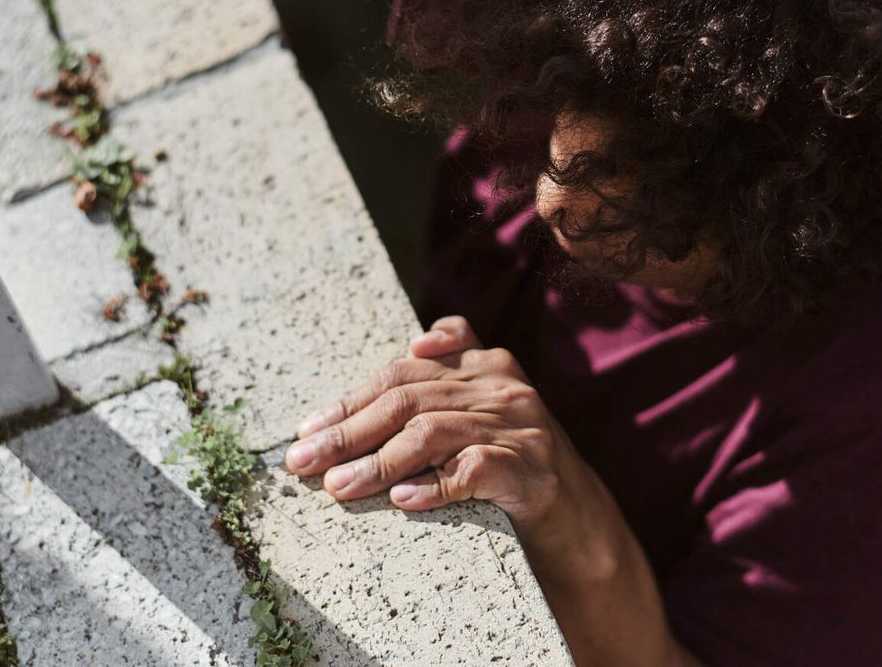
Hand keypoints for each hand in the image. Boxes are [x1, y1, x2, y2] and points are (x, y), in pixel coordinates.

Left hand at [286, 316, 573, 527]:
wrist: (577, 517)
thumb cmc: (511, 463)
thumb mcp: (479, 411)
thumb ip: (440, 385)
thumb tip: (380, 375)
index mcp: (483, 363)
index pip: (401, 374)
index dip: (350, 400)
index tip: (308, 429)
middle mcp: (501, 387)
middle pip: (407, 401)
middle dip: (347, 433)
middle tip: (303, 462)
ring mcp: (518, 427)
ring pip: (431, 435)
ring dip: (376, 464)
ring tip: (338, 487)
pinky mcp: (531, 471)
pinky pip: (472, 471)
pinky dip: (433, 486)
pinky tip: (403, 501)